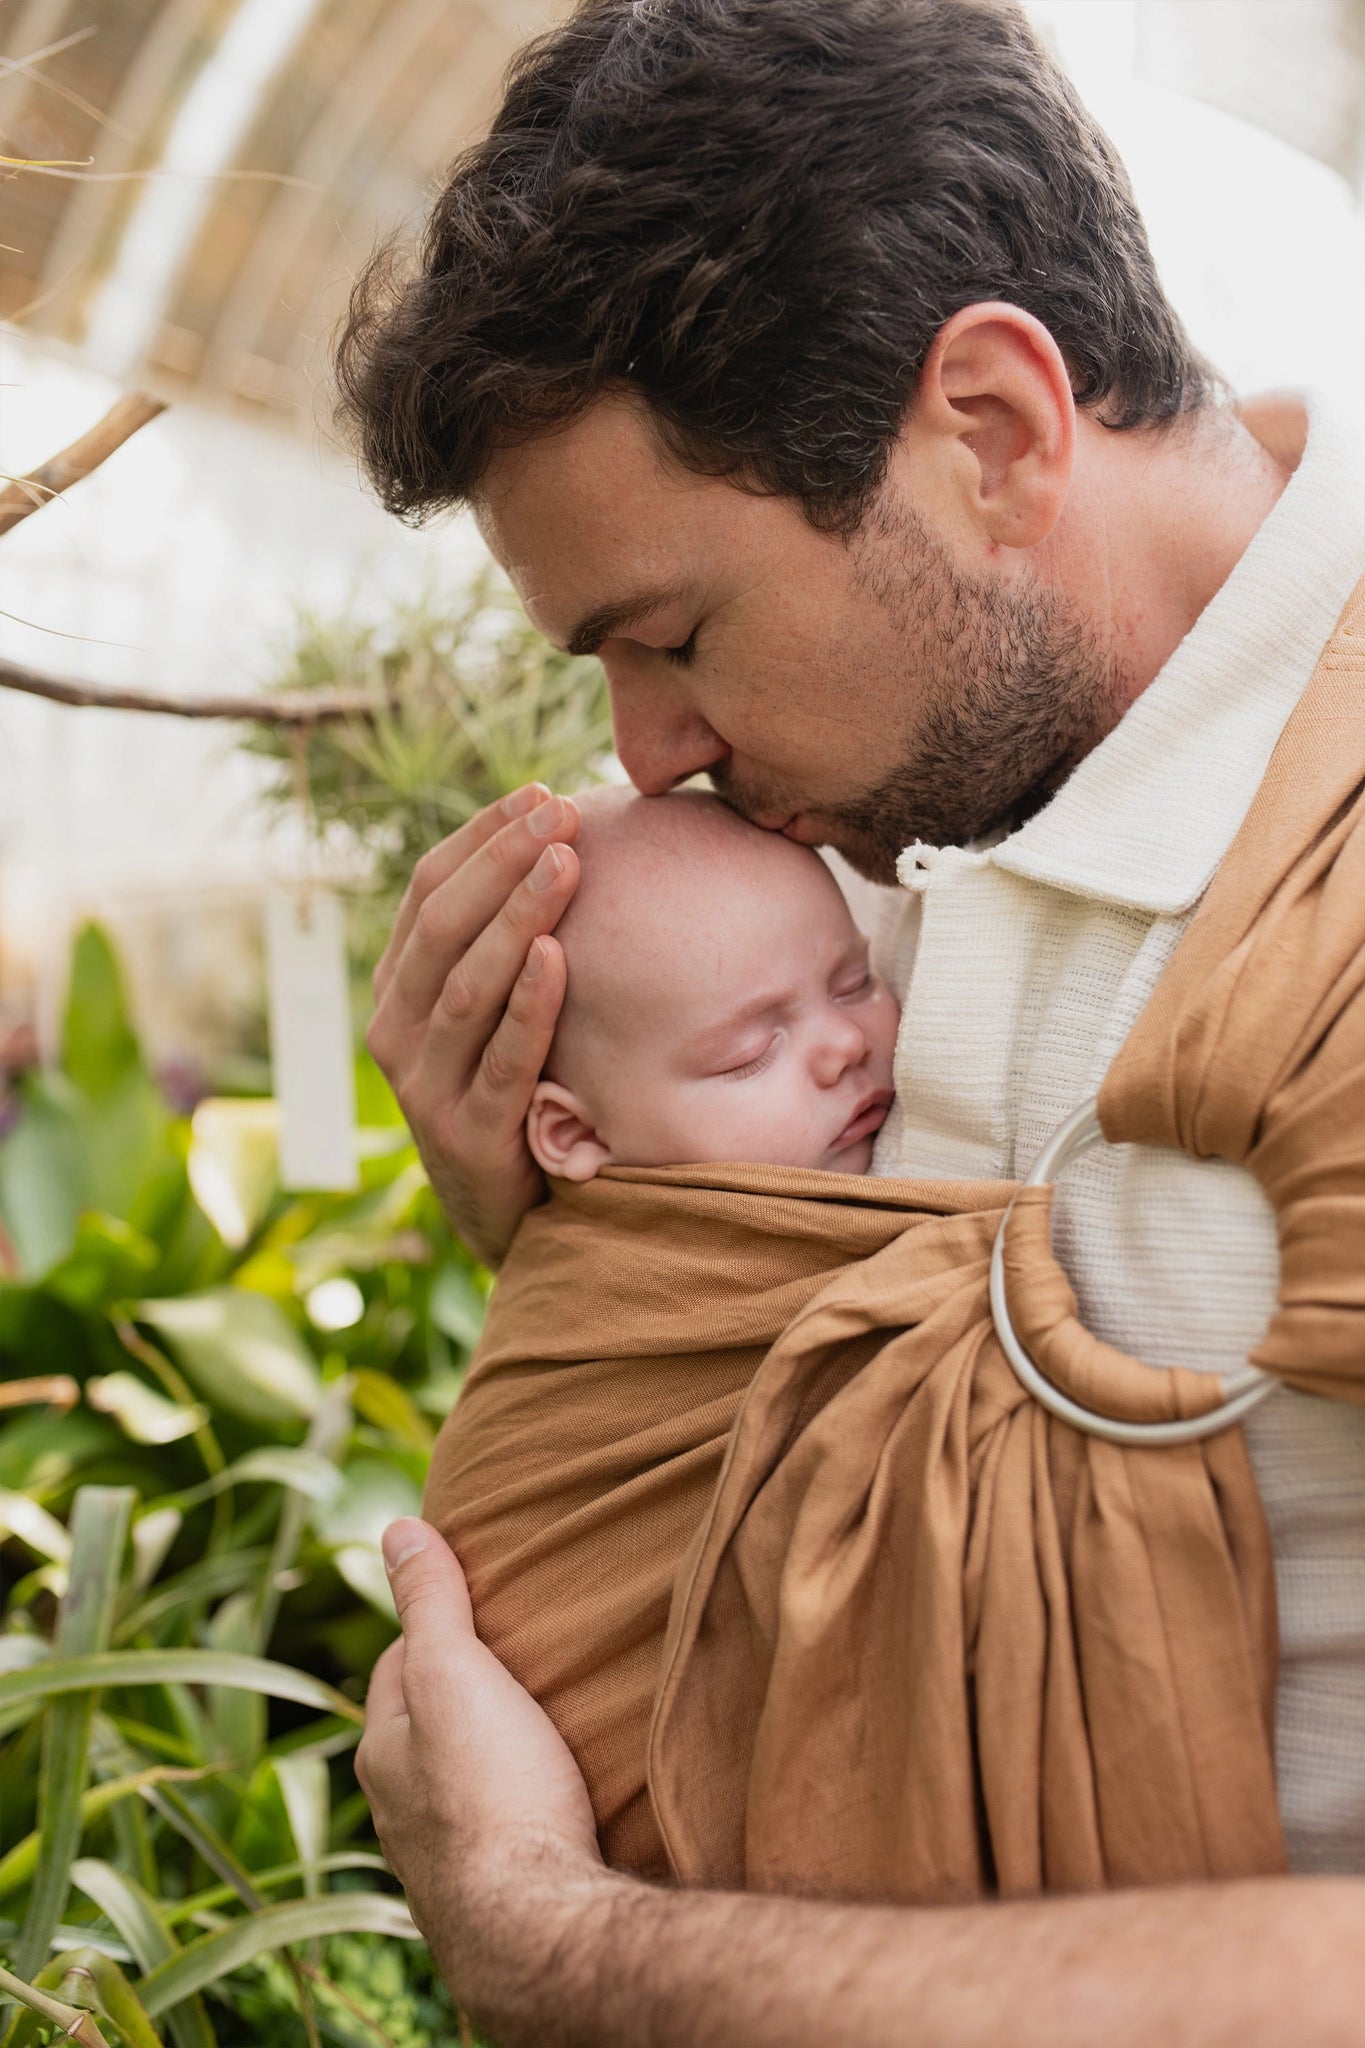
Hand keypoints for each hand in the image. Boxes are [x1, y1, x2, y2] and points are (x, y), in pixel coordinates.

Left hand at [358, 1520, 604, 2003]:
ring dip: (491, 1749)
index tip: (475, 1600)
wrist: (536, 1925)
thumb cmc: (493, 1790)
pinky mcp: (491, 1889)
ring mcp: (442, 1854)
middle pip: (426, 1723)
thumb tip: (397, 1527)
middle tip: (516, 1654)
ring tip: (541, 1721)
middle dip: (460, 1689)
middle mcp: (399, 1807)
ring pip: (460, 1778)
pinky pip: (498, 1824)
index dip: (433, 1624)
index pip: (397, 1661)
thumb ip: (430, 1602)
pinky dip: (516, 1800)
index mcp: (382, 1749)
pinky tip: (553, 1796)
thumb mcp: (454, 1672)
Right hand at [367, 785, 580, 1264]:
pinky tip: (560, 957)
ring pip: (467, 986)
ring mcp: (426, 1087)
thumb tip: (570, 844)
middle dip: (502, 861)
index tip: (540, 793)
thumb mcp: (497, 1015)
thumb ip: (510, 947)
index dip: (481, 838)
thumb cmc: (520, 1096)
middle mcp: (396, 1031)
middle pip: (443, 926)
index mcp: (399, 990)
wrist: (515, 1219)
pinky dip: (529, 1006)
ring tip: (566, 862)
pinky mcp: (468, 1135)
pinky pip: (502, 1060)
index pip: (428, 892)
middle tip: (561, 812)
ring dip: (518, 918)